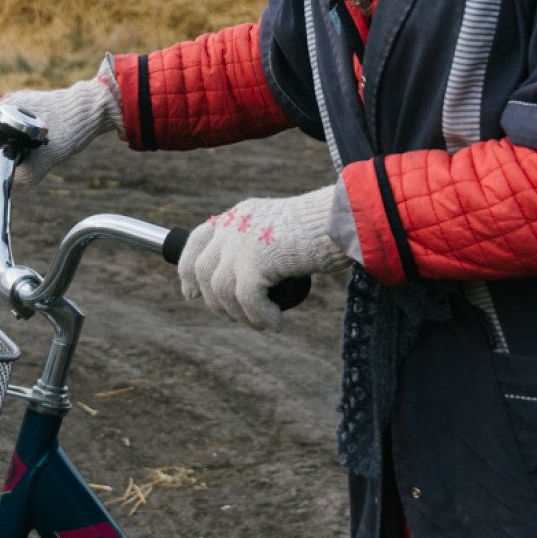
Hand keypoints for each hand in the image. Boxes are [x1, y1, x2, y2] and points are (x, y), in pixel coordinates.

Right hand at [0, 57, 122, 184]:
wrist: (89, 108)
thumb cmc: (68, 132)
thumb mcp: (45, 161)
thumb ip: (23, 173)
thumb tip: (10, 176)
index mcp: (3, 116)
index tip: (12, 161)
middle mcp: (4, 105)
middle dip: (9, 151)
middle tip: (33, 151)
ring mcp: (13, 102)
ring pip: (4, 134)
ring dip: (18, 143)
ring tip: (42, 141)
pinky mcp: (24, 103)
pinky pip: (15, 126)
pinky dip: (26, 134)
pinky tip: (44, 134)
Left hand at [179, 185, 351, 330]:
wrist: (349, 216)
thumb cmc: (329, 228)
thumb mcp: (285, 234)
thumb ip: (263, 249)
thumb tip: (249, 283)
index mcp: (241, 214)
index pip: (198, 238)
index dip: (187, 270)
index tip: (190, 294)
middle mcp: (236, 223)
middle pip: (202, 269)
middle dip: (215, 301)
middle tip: (239, 317)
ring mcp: (243, 239)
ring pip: (221, 289)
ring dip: (240, 314)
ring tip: (264, 322)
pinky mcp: (258, 257)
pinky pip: (247, 299)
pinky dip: (259, 317)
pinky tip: (275, 323)